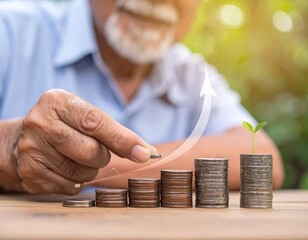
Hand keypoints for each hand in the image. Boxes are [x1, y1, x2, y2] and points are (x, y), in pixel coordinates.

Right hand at [15, 89, 154, 194]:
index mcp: (57, 101)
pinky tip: (65, 169)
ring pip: (82, 173)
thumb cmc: (66, 125)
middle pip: (91, 151)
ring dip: (89, 170)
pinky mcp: (28, 172)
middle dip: (102, 156)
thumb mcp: (84, 116)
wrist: (24, 137)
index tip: (144, 153)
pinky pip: (68, 187)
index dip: (123, 140)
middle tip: (95, 150)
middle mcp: (39, 123)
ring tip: (76, 157)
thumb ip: (115, 132)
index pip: (95, 122)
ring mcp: (30, 149)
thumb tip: (146, 152)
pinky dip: (75, 182)